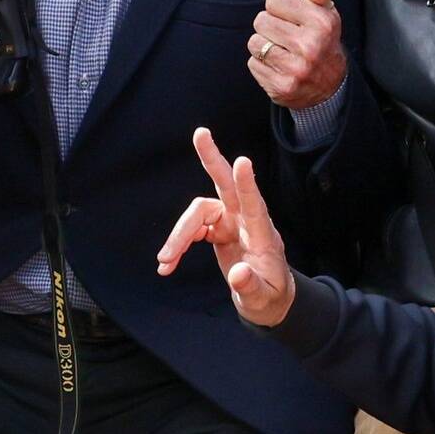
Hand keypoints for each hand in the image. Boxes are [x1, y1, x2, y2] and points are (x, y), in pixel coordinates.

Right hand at [152, 125, 295, 327]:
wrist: (267, 300)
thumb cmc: (270, 297)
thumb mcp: (263, 300)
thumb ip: (250, 287)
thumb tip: (237, 274)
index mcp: (262, 235)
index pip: (255, 205)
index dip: (247, 184)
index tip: (243, 161)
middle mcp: (244, 221)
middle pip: (226, 185)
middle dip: (212, 159)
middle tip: (200, 133)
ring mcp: (230, 222)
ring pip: (197, 214)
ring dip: (178, 235)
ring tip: (164, 262)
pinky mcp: (217, 229)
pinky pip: (191, 229)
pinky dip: (177, 245)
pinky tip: (167, 265)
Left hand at [249, 0, 347, 114]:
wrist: (328, 87)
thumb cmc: (321, 39)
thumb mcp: (325, 11)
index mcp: (322, 23)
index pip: (274, 0)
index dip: (281, 7)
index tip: (293, 18)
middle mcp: (311, 46)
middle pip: (261, 20)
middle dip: (271, 26)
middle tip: (288, 36)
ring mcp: (296, 69)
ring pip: (255, 43)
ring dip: (264, 46)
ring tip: (282, 51)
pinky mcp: (281, 87)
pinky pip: (253, 64)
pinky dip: (262, 65)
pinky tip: (279, 67)